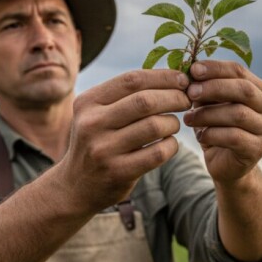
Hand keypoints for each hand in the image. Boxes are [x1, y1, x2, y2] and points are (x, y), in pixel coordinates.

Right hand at [59, 69, 190, 211]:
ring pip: (154, 126)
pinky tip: (169, 144)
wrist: (76, 186)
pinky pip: (157, 153)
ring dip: (173, 122)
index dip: (163, 77)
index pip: (132, 80)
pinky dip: (171, 145)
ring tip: (173, 124)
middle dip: (174, 97)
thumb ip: (126, 95)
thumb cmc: (98, 141)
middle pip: (145, 101)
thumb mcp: (98, 113)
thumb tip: (173, 76)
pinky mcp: (117, 172)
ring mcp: (103, 149)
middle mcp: (92, 123)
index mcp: (88, 102)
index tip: (183, 80)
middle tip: (186, 101)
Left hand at [182, 60, 261, 183]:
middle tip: (190, 92)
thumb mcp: (209, 105)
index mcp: (258, 89)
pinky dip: (213, 134)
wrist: (226, 164)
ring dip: (208, 114)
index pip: (239, 71)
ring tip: (188, 118)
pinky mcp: (257, 149)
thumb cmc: (217, 128)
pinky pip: (234, 137)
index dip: (216, 68)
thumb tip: (190, 72)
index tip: (193, 70)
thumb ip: (204, 89)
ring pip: (238, 114)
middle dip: (214, 88)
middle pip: (243, 90)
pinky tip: (200, 136)